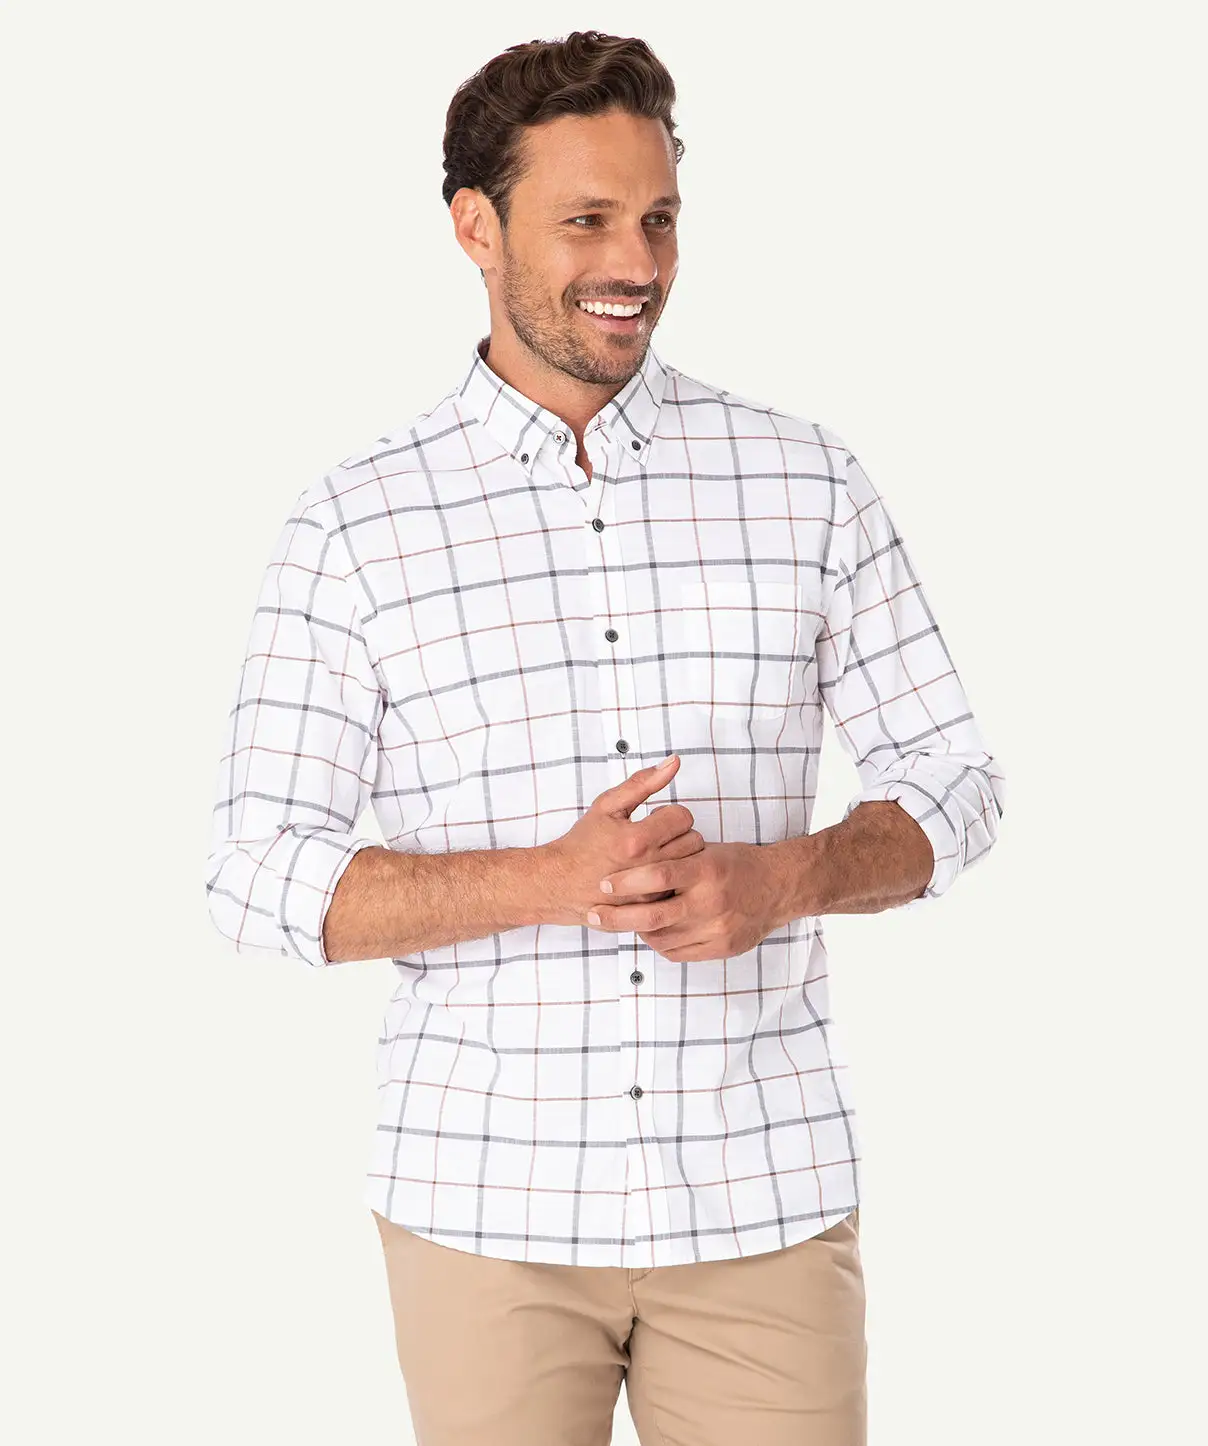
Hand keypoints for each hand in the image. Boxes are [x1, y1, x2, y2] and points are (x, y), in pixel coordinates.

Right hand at [541, 755, 704, 927]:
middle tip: (657, 836)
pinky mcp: (650, 909)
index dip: (671, 814)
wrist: (558, 883)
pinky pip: (680, 889)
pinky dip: (672, 880)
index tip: (657, 819)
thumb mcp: (607, 806)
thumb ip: (642, 783)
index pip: (683, 817)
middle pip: (693, 841)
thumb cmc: (582, 844)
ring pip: (690, 867)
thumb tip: (674, 762)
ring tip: (656, 855)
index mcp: (636, 839)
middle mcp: (646, 867)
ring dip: (679, 857)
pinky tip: (653, 875)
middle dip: (678, 834)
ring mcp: (650, 892)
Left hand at [587, 840, 789, 962]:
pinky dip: (659, 943)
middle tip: (593, 914)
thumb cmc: (737, 864)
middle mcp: (712, 901)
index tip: (604, 884)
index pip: (658, 875)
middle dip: (617, 917)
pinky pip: (678, 953)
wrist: (779, 887)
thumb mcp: (707, 850)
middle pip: (653, 915)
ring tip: (623, 921)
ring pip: (662, 938)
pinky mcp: (721, 948)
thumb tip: (632, 863)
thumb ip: (674, 859)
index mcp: (707, 869)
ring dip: (638, 930)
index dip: (627, 881)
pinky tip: (652, 932)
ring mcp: (717, 929)